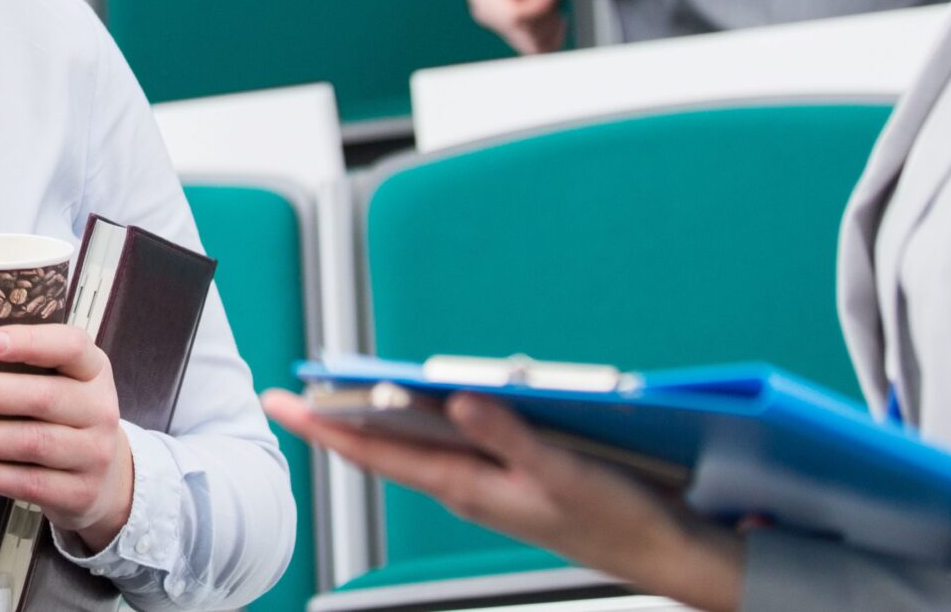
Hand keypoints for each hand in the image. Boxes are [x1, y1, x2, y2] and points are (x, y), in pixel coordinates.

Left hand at [0, 316, 133, 552]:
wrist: (103, 479)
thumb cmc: (58, 413)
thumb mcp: (42, 377)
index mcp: (91, 368)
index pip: (71, 345)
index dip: (31, 342)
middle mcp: (99, 407)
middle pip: (45, 397)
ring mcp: (94, 452)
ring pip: (34, 442)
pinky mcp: (80, 492)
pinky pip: (31, 483)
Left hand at [263, 390, 744, 610]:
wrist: (666, 555)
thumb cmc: (618, 520)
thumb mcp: (561, 473)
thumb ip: (507, 435)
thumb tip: (456, 399)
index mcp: (468, 486)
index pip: (378, 451)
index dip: (327, 425)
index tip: (284, 402)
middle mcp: (467, 487)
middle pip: (384, 449)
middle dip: (334, 421)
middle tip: (290, 395)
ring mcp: (485, 486)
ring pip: (413, 449)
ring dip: (372, 423)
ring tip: (332, 398)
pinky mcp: (507, 481)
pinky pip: (446, 450)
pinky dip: (420, 426)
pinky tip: (417, 408)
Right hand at [466, 0, 564, 54]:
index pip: (514, 15)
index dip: (540, 5)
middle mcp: (485, 14)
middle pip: (526, 31)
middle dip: (547, 12)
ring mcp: (499, 28)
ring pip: (536, 43)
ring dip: (551, 22)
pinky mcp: (514, 38)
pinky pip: (542, 49)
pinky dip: (553, 32)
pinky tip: (549, 12)